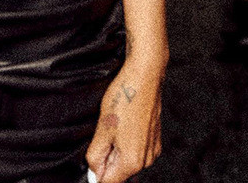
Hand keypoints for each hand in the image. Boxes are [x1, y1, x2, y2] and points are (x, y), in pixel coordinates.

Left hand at [86, 59, 164, 182]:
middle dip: (106, 160)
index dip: (95, 172)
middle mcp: (146, 160)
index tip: (92, 156)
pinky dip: (125, 142)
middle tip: (101, 134)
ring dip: (115, 150)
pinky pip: (136, 150)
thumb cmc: (125, 97)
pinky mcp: (154, 139)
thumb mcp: (102, 127)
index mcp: (132, 161)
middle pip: (118, 173)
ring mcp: (152, 150)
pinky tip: (122, 123)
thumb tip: (94, 172)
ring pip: (126, 161)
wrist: (145, 75)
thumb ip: (96, 154)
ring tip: (112, 125)